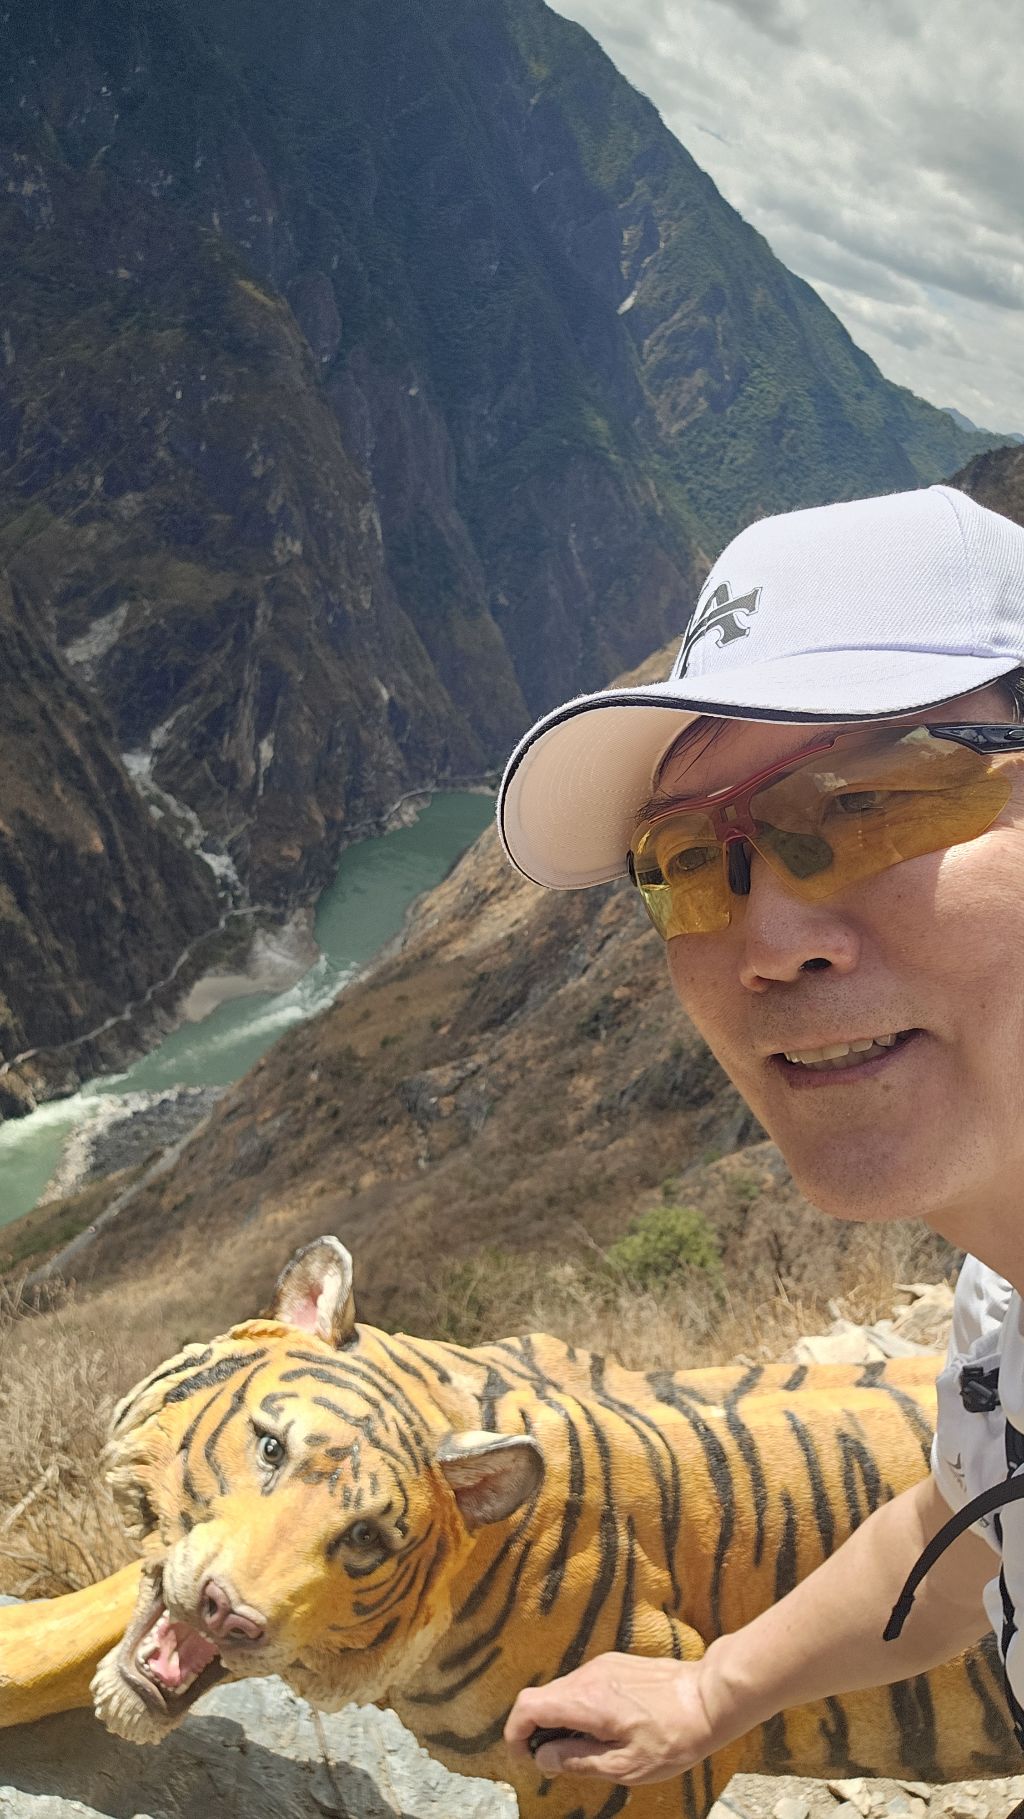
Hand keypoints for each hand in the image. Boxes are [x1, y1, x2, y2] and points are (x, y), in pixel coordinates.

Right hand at [504, 1652, 717, 1785]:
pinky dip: (578, 1707)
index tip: (526, 1757)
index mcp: (586, 1701)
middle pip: (542, 1698)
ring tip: (584, 1748)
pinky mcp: (615, 1663)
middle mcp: (587, 1676)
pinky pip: (582, 1685)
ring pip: (562, 1691)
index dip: (515, 1732)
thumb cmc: (672, 1737)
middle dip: (537, 1730)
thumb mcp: (625, 1765)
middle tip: (556, 1762)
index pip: (527, 1706)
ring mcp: (601, 1665)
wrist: (709, 1697)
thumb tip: (543, 1757)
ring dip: (560, 1720)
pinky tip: (603, 1728)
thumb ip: (578, 1760)